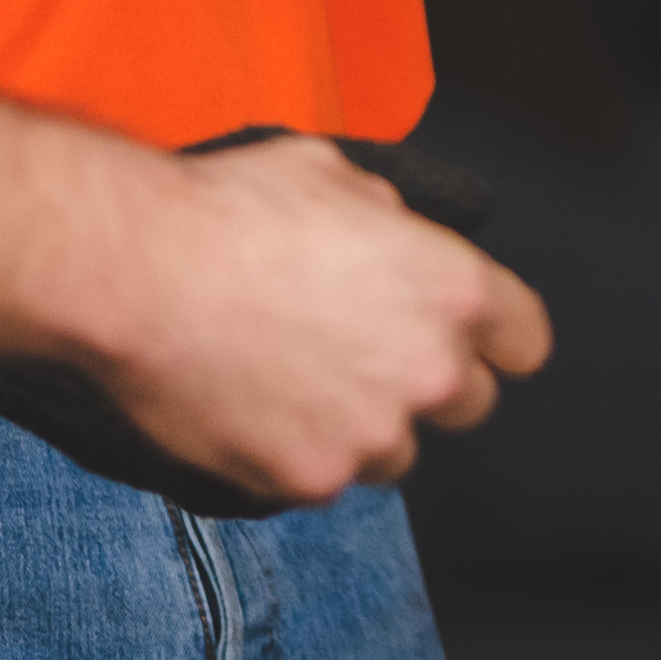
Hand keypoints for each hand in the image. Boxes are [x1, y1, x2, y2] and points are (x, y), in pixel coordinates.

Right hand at [71, 133, 553, 506]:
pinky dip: (298, 454)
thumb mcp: (337, 178)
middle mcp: (428, 370)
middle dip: (427, 383)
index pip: (526, 342)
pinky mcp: (307, 481)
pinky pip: (323, 478)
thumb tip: (401, 239)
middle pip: (469, 404)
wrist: (135, 272)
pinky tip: (253, 409)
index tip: (467, 340)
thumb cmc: (230, 208)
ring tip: (297, 382)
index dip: (495, 338)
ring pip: (396, 452)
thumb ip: (394, 223)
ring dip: (364, 427)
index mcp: (454, 289)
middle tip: (366, 357)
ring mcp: (369, 435)